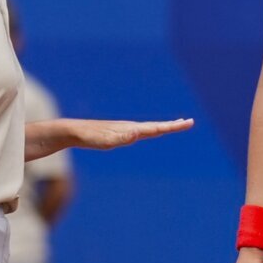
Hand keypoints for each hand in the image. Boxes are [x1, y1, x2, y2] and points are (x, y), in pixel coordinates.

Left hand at [67, 118, 193, 149]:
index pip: (157, 127)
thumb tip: (137, 132)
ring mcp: (125, 129)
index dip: (173, 126)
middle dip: (173, 125)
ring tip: (176, 124)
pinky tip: (149, 131)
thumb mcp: (106, 140)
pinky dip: (150, 130)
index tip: (188, 122)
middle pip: (157, 126)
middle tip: (189, 122)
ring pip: (149, 127)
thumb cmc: (89, 137)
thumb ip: (122, 137)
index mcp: (132, 129)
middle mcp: (131, 127)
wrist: (74, 131)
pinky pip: (140, 131)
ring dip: (164, 126)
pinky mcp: (119, 133)